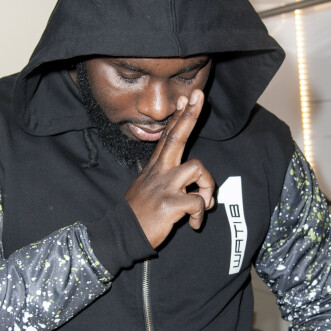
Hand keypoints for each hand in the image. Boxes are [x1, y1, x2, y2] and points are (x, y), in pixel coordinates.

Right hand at [124, 90, 214, 248]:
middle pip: (177, 137)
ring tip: (203, 203)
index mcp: (155, 167)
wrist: (122, 234)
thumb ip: (168, 180)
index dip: (178, 117)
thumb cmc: (139, 213)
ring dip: (208, 187)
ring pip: (198, 168)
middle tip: (199, 96)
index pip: (168, 136)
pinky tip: (193, 223)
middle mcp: (160, 172)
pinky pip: (198, 201)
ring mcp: (165, 186)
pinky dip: (200, 214)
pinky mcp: (170, 204)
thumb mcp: (148, 188)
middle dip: (190, 115)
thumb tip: (193, 184)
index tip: (186, 98)